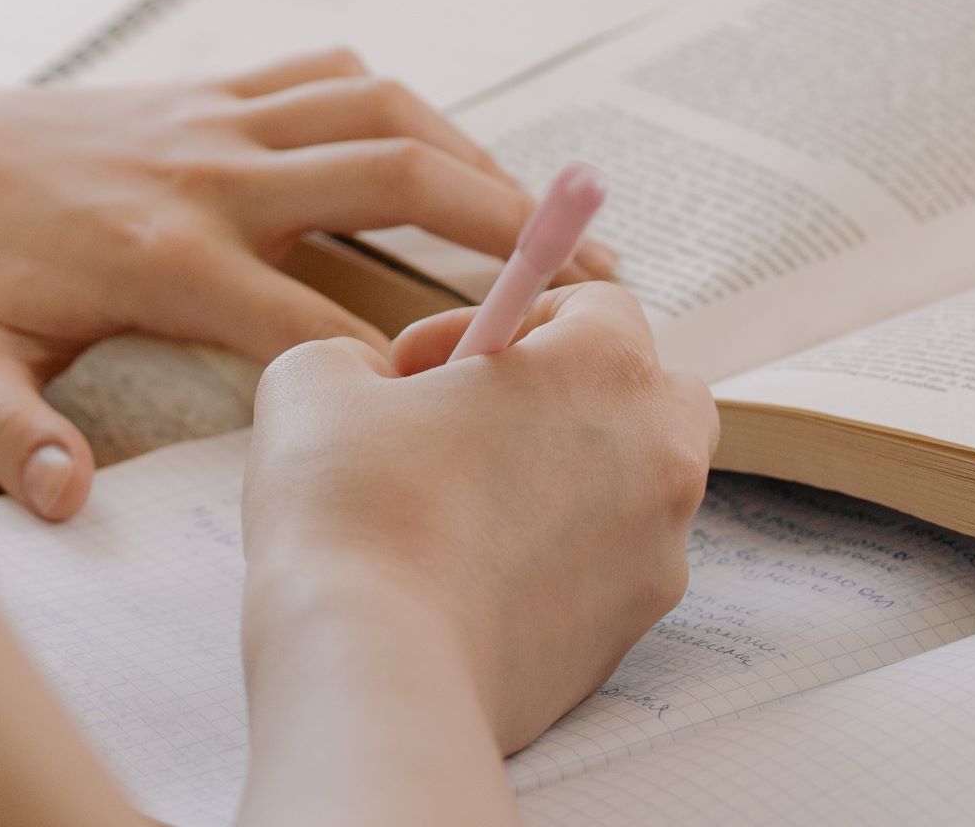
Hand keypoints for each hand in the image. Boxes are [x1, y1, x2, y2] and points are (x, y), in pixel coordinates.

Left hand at [0, 45, 615, 520]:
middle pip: (393, 179)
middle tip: (590, 272)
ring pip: (379, 109)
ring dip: (472, 150)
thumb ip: (14, 434)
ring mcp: (214, 118)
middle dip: (503, 225)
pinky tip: (435, 143)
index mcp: (164, 259)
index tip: (492, 388)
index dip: (415, 356)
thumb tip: (70, 500)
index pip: (324, 317)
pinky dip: (397, 102)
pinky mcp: (205, 89)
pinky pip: (328, 72)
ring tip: (545, 209)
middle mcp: (210, 175)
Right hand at [242, 283, 717, 754]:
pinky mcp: (630, 632)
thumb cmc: (353, 511)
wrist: (376, 670)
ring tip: (464, 502)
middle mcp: (658, 453)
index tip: (428, 368)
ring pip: (638, 484)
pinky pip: (610, 567)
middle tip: (473, 421)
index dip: (504, 319)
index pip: (598, 305)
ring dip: (568, 474)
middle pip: (649, 388)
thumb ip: (356, 356)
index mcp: (604, 368)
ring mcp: (656, 550)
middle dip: (570, 391)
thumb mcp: (316, 381)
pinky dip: (559, 557)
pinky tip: (472, 574)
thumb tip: (371, 385)